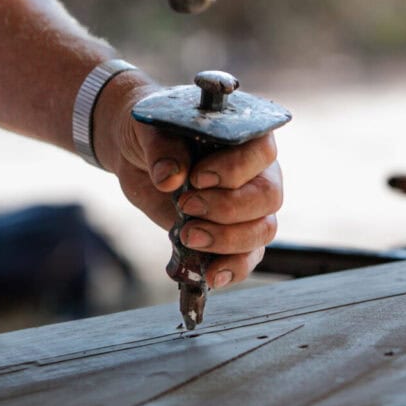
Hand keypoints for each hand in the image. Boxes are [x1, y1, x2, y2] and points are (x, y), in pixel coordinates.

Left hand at [95, 80, 282, 290]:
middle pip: (267, 196)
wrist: (138, 155)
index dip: (234, 169)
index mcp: (244, 135)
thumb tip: (170, 178)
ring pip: (263, 230)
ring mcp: (249, 206)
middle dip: (227, 209)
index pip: (261, 153)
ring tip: (188, 236)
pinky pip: (248, 257)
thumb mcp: (150, 130)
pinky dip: (232, 269)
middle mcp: (257, 171)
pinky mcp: (233, 234)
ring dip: (227, 240)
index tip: (196, 178)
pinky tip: (211, 275)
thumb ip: (162, 149)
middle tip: (186, 206)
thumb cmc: (153, 133)